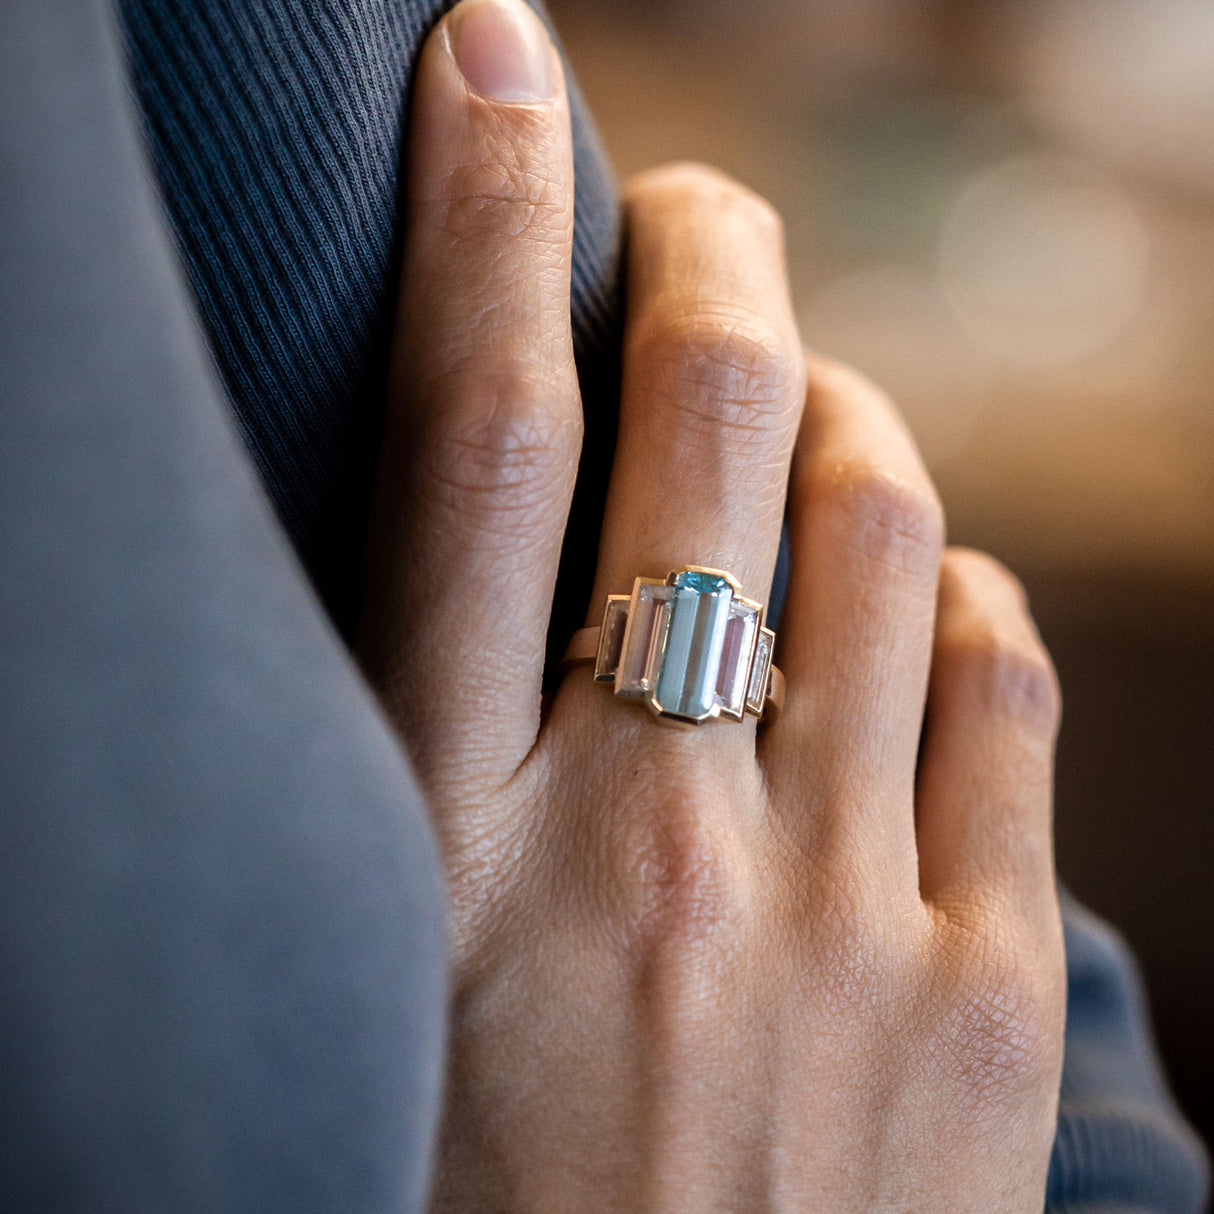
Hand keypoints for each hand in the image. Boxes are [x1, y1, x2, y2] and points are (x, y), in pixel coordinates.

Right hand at [360, 1, 1065, 1208]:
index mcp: (446, 845)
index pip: (468, 438)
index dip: (477, 215)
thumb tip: (535, 530)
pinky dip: (958, 590)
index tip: (485, 63)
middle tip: (695, 207)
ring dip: (851, 414)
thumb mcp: (393, 955)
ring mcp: (842, 921)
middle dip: (710, 254)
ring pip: (893, 524)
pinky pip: (999, 679)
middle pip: (712, 428)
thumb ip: (447, 744)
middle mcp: (646, 848)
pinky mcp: (978, 995)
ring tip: (808, 416)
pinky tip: (913, 609)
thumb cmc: (475, 1193)